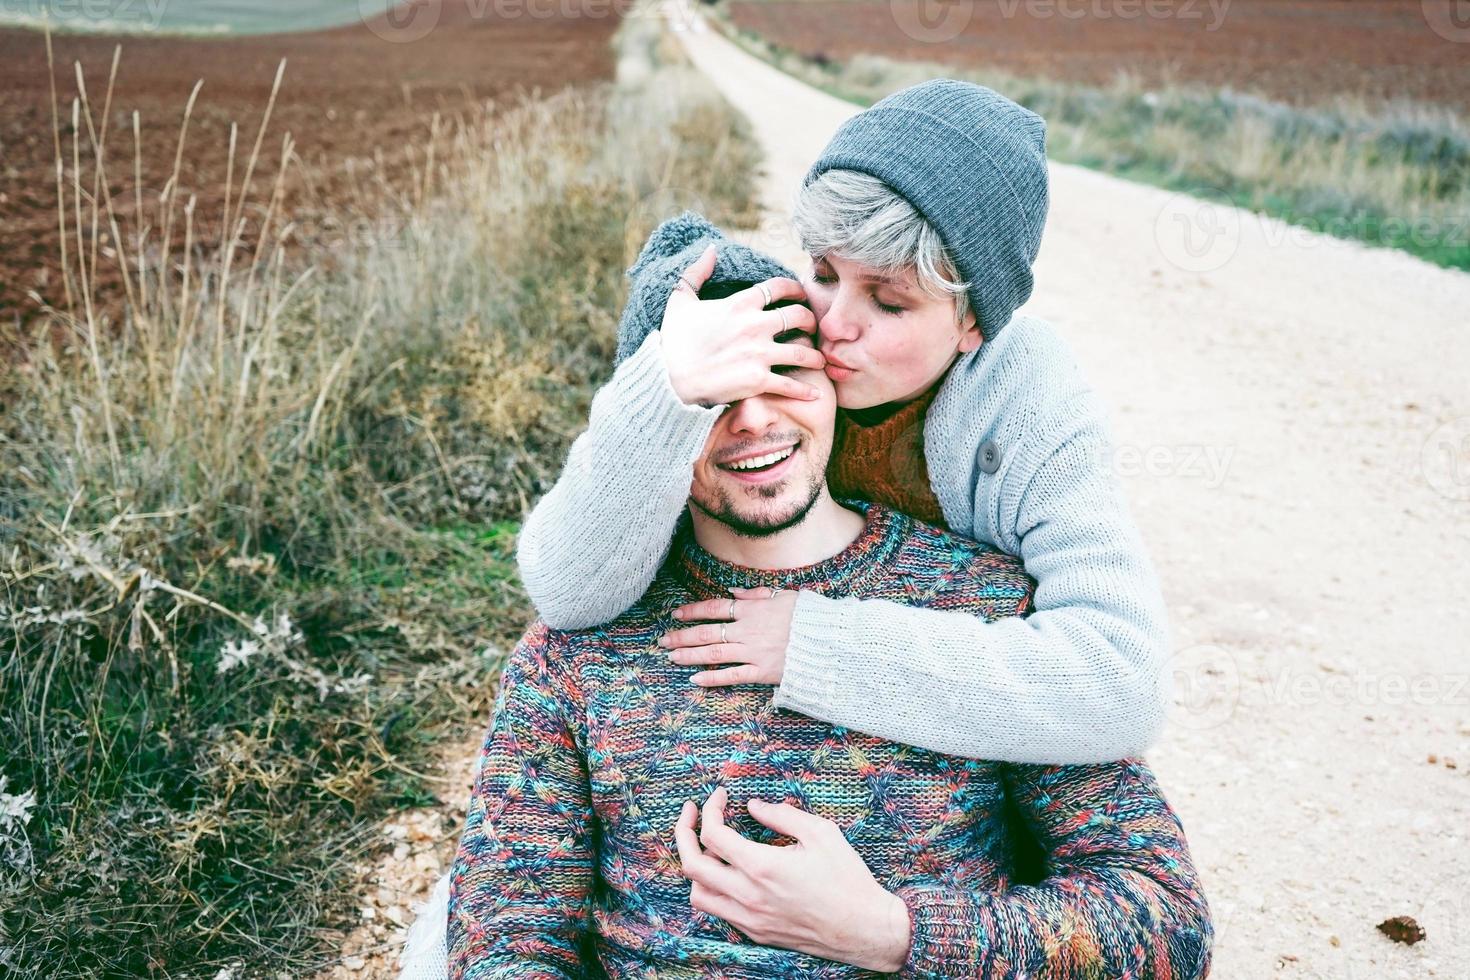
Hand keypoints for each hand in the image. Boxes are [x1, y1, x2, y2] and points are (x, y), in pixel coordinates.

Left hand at [659, 586, 795, 686]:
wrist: (829, 641)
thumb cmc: (808, 616)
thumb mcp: (784, 595)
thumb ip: (756, 594)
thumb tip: (733, 592)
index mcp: (752, 610)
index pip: (714, 608)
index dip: (693, 611)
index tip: (676, 614)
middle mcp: (748, 630)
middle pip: (707, 632)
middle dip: (683, 636)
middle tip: (663, 640)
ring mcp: (753, 652)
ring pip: (714, 653)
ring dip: (690, 655)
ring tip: (672, 656)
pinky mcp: (762, 671)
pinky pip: (732, 675)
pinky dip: (712, 677)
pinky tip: (695, 678)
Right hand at [660, 245, 824, 407]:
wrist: (668, 380)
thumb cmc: (674, 341)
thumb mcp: (680, 301)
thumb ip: (696, 272)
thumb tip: (711, 249)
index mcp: (740, 303)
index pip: (779, 287)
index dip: (795, 289)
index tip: (800, 296)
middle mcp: (754, 325)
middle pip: (799, 316)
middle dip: (810, 320)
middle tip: (811, 327)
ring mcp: (759, 354)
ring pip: (803, 350)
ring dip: (815, 354)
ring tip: (819, 358)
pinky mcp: (758, 381)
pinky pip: (791, 383)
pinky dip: (806, 389)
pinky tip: (814, 392)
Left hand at [672, 787, 910, 972]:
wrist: (864, 928)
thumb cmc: (847, 878)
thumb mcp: (820, 832)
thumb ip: (782, 815)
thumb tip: (753, 806)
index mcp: (762, 866)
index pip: (713, 834)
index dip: (710, 809)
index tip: (720, 796)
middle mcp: (748, 896)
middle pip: (692, 865)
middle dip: (683, 833)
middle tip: (691, 814)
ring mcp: (750, 919)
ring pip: (698, 894)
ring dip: (696, 866)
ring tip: (707, 846)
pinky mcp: (756, 933)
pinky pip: (720, 911)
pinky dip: (714, 889)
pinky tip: (729, 872)